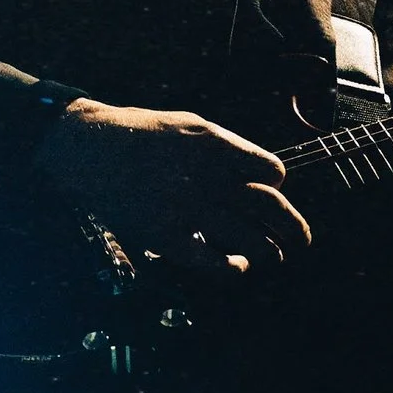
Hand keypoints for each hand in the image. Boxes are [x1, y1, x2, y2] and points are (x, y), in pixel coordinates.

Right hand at [37, 99, 312, 271]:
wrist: (90, 147)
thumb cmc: (140, 134)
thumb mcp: (189, 124)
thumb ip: (225, 148)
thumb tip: (259, 173)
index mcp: (216, 146)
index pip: (271, 172)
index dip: (277, 185)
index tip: (271, 192)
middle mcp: (208, 177)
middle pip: (271, 208)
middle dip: (295, 229)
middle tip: (302, 240)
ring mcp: (188, 208)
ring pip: (250, 238)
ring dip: (270, 251)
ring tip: (273, 256)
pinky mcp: (167, 235)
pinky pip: (213, 261)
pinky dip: (233, 267)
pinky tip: (238, 266)